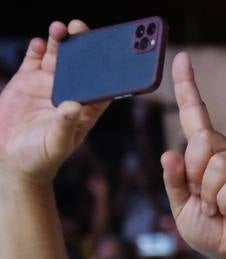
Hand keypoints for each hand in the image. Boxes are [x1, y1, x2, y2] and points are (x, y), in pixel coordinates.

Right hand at [0, 21, 109, 183]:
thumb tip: (73, 106)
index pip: (103, 84)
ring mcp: (48, 85)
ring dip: (60, 41)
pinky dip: (36, 49)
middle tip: (80, 28)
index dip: (109, 67)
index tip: (111, 50)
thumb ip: (65, 126)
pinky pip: (34, 59)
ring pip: (58, 57)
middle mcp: (70, 92)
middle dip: (82, 44)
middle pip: (81, 63)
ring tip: (59, 29)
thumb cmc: (41, 157)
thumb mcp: (55, 144)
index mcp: (86, 108)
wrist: (11, 158)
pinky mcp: (27, 81)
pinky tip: (37, 44)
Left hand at [161, 53, 225, 258]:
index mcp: (207, 155)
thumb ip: (173, 182)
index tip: (181, 58)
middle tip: (203, 200)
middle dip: (194, 175)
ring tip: (219, 209)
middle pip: (201, 142)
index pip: (196, 116)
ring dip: (210, 194)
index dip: (188, 87)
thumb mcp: (181, 207)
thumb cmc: (213, 231)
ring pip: (217, 164)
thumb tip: (169, 154)